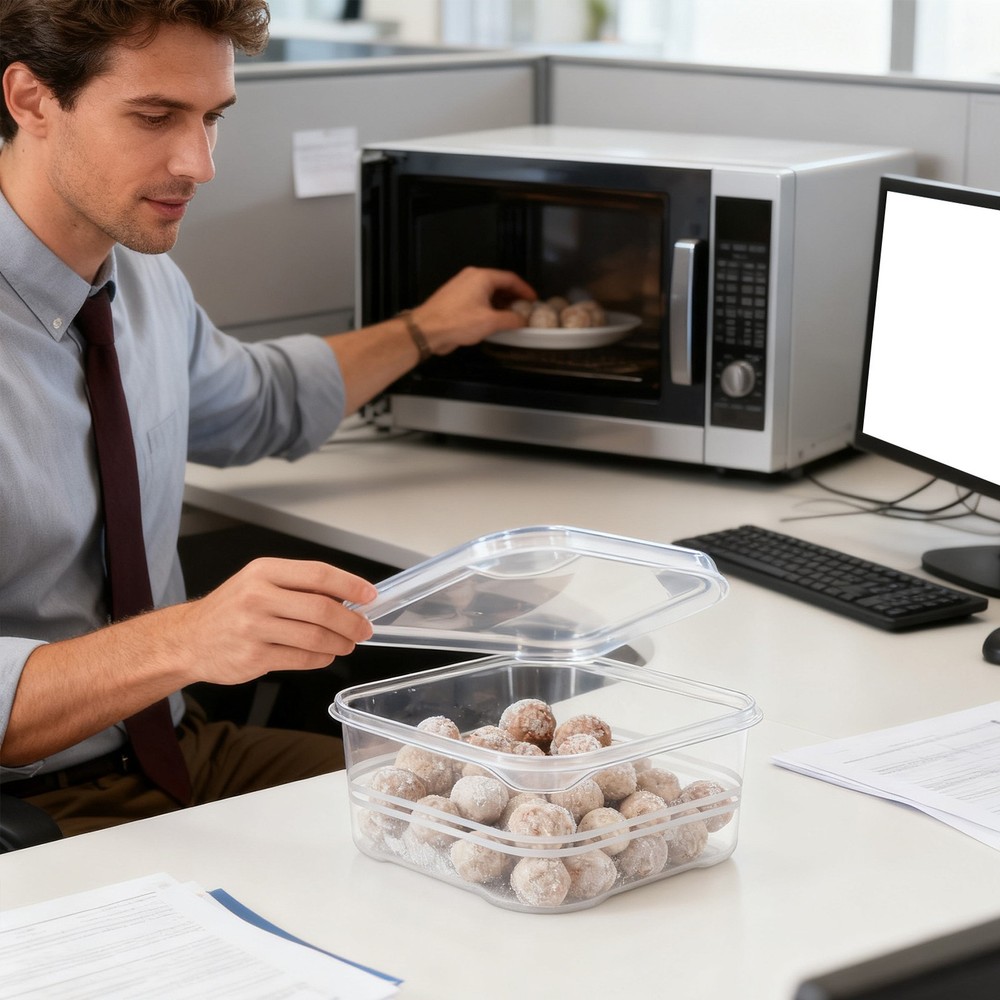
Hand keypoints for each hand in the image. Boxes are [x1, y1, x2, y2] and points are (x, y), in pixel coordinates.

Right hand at [176, 558, 377, 683]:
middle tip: (364, 629)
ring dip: (340, 643)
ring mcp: (254, 628)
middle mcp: (258, 596)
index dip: (350, 585)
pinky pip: (302, 659)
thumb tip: (346, 597)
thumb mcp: (259, 583)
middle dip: (352, 622)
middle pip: (322, 608)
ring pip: (315, 637)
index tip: (370, 595)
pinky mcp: (254, 657)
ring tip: (347, 644)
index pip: (318, 574)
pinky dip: (322, 659)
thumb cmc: (231, 610)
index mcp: (264, 571)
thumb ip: (298, 587)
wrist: (188, 640)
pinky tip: (325, 655)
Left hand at [410, 266, 535, 353]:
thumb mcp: (491, 322)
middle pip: (499, 284)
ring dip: (501, 304)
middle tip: (524, 309)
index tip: (533, 300)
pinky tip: (494, 321)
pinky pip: (478, 299)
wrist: (426, 330)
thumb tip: (523, 320)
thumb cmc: (456, 322)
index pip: (510, 278)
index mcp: (482, 277)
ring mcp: (461, 287)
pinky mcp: (455, 299)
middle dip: (513, 297)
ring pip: (488, 292)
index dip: (525, 290)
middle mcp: (471, 278)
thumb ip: (511, 319)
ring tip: (511, 317)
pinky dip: (489, 307)